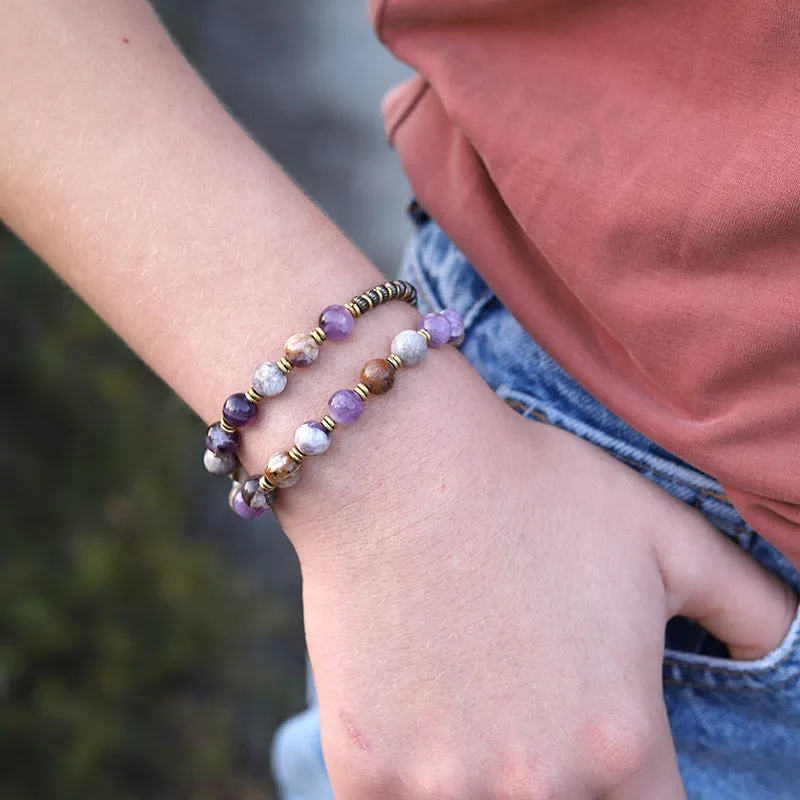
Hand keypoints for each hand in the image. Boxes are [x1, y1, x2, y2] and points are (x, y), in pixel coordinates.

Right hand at [288, 400, 795, 798]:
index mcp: (620, 742)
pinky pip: (392, 798)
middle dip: (552, 769)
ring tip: (462, 695)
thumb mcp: (661, 534)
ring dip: (474, 771)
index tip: (601, 745)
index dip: (629, 777)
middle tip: (519, 696)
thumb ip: (749, 606)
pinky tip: (404, 705)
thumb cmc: (531, 486)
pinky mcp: (362, 770)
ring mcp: (441, 785)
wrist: (397, 461)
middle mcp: (537, 784)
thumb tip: (798, 642)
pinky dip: (404, 767)